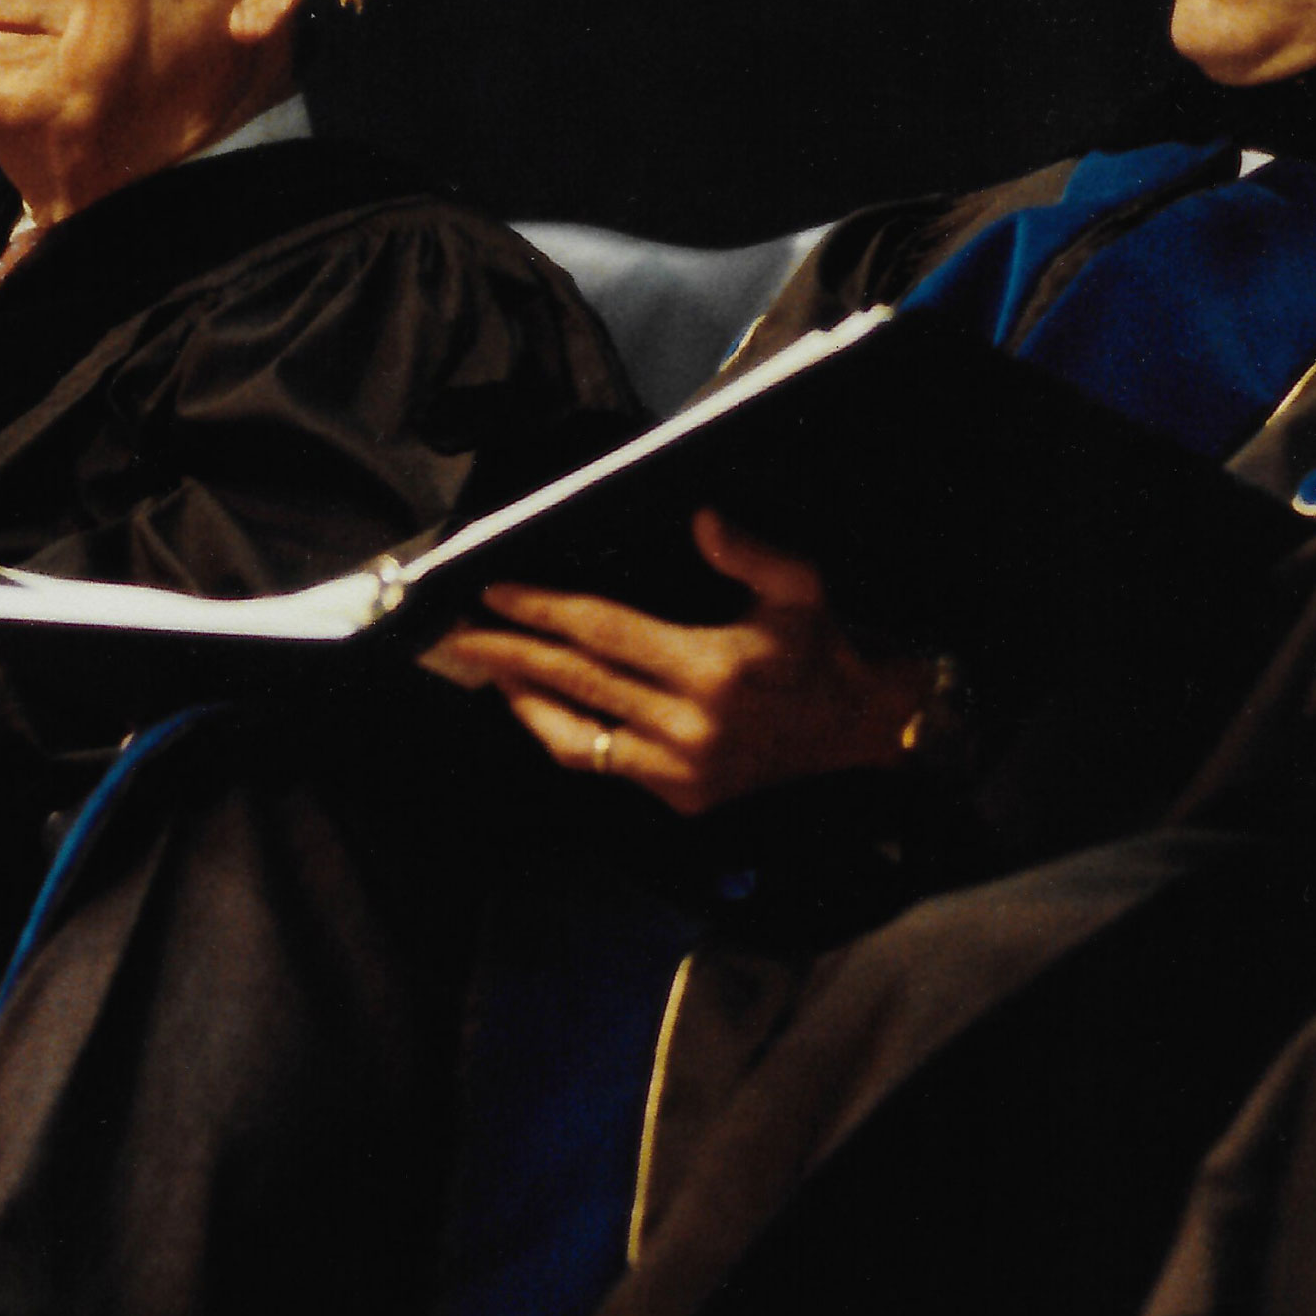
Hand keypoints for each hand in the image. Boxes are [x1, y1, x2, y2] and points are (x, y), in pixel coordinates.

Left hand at [419, 512, 932, 816]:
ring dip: (520, 696)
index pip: (604, 632)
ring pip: (574, 732)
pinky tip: (528, 702)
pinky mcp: (678, 796)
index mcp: (712, 670)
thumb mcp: (801, 588)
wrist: (860, 731)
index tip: (493, 588)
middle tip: (455, 628)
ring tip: (477, 665)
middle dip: (510, 650)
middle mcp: (689, 726)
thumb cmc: (820, 648)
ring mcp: (679, 769)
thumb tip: (700, 518)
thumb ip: (752, 553)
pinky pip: (598, 761)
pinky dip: (556, 731)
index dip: (544, 608)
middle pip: (575, 679)